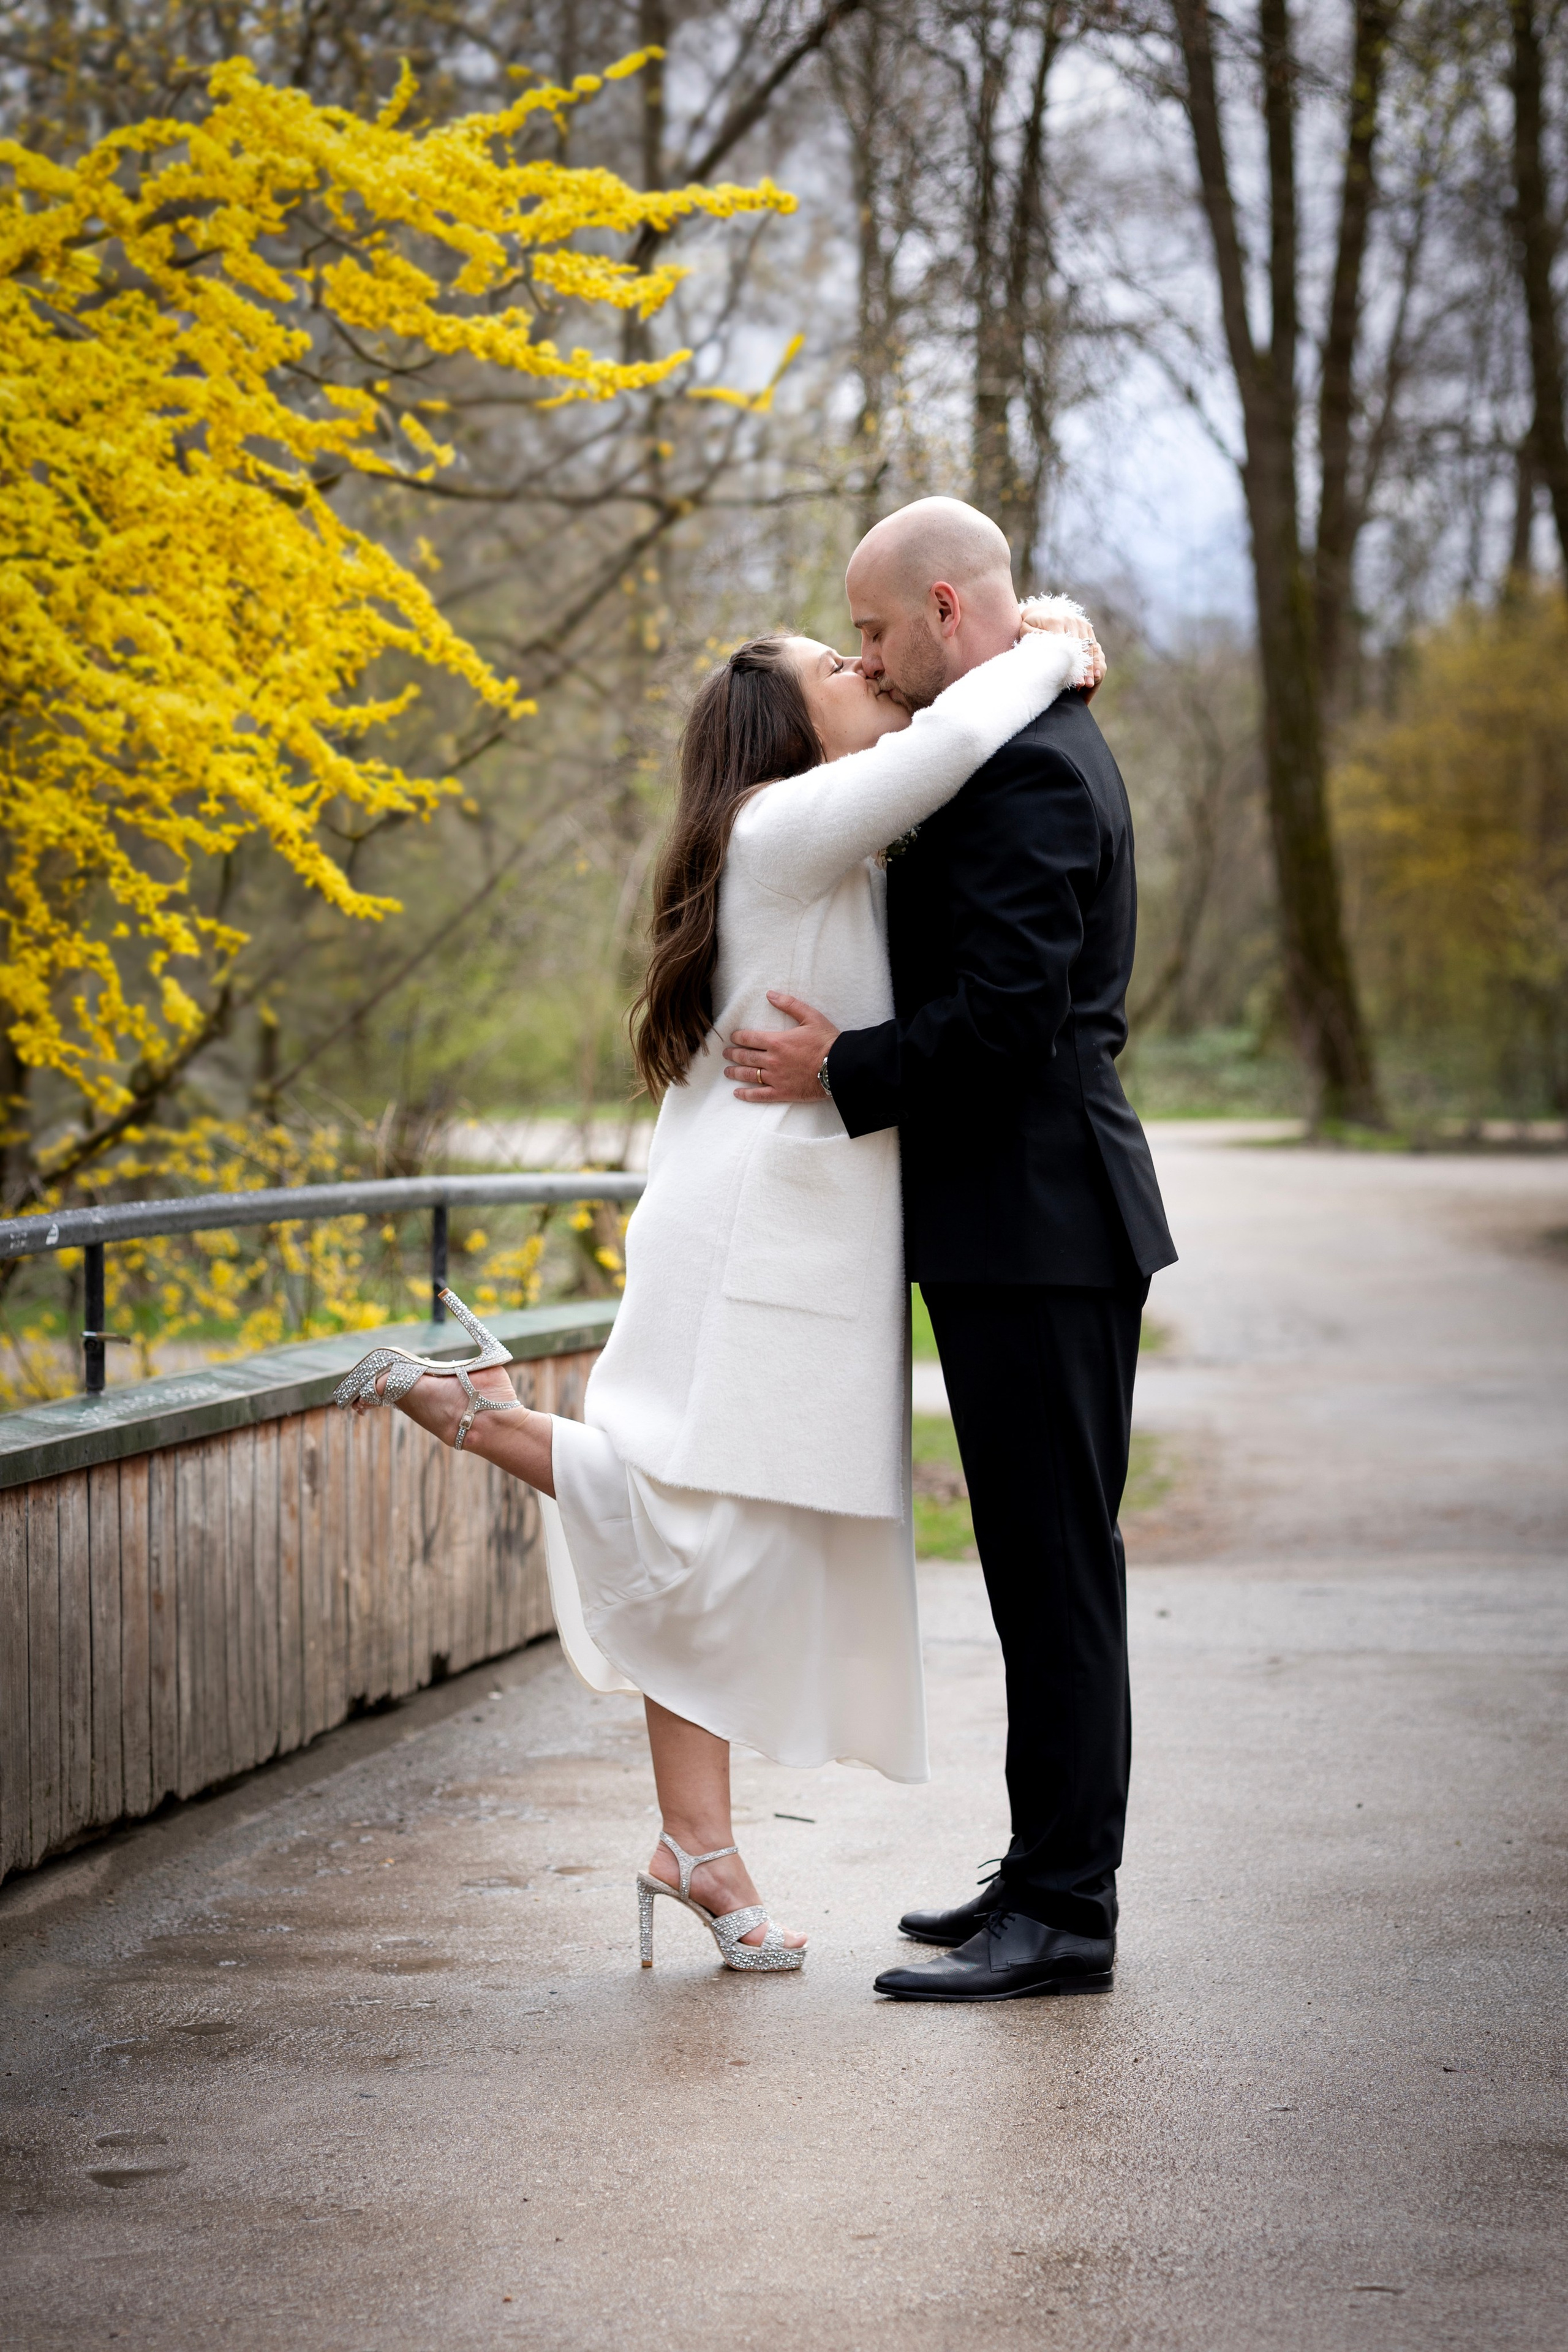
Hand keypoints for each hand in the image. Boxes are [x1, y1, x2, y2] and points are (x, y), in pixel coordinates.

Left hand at [723, 992, 840, 1101]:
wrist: (840, 1067)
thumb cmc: (827, 1041)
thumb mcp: (810, 1016)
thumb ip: (789, 1004)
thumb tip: (770, 994)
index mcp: (777, 1041)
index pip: (749, 1038)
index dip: (738, 1037)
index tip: (732, 1038)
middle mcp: (772, 1060)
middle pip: (745, 1057)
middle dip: (733, 1054)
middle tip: (726, 1054)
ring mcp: (776, 1078)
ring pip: (749, 1075)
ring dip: (735, 1073)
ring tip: (727, 1072)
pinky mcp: (782, 1092)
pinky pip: (760, 1095)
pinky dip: (747, 1095)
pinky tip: (738, 1093)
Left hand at [1020, 606, 1106, 700]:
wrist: (1043, 611)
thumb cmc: (1031, 625)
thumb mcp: (1026, 629)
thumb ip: (1033, 636)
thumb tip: (1046, 643)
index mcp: (1055, 620)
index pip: (1065, 646)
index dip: (1069, 664)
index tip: (1071, 679)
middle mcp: (1071, 619)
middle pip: (1079, 648)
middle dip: (1082, 668)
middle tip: (1083, 685)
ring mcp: (1081, 622)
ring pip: (1089, 648)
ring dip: (1091, 667)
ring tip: (1090, 684)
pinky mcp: (1087, 626)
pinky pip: (1094, 645)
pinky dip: (1095, 660)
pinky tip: (1096, 674)